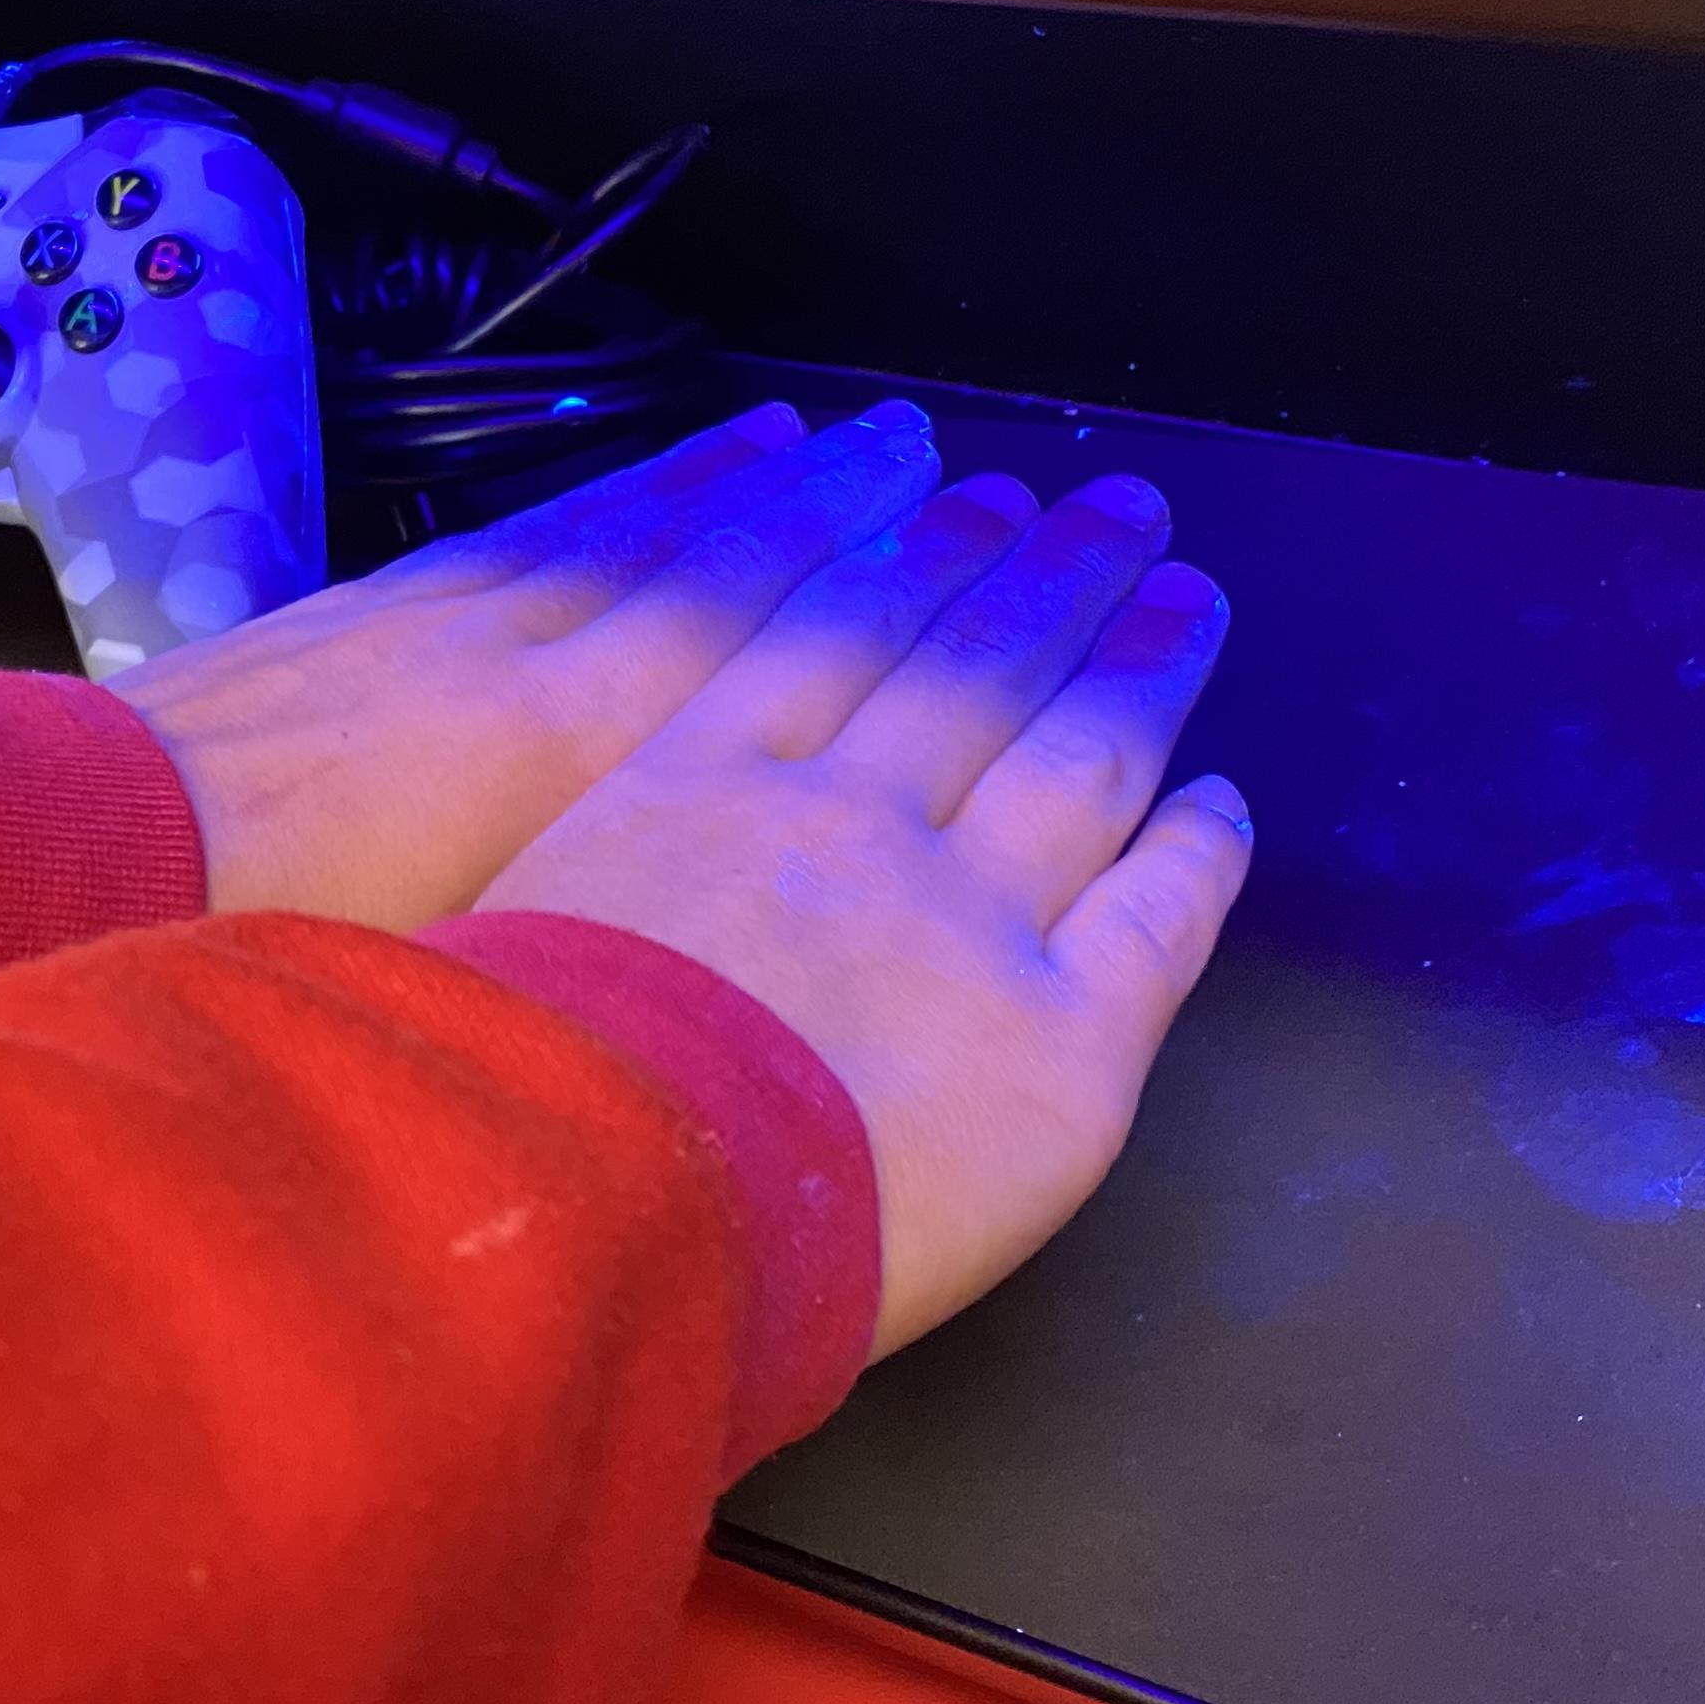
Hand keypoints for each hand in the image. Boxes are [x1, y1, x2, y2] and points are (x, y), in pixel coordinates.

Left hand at [112, 399, 949, 928]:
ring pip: (620, 529)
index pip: (749, 648)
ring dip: (731, 483)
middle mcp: (517, 661)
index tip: (961, 551)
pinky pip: (521, 529)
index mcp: (555, 759)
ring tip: (824, 440)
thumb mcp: (454, 987)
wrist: (74, 849)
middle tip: (937, 458)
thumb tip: (693, 1008)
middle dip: (835, 513)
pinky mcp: (362, 610)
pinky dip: (602, 493)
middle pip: (710, 565)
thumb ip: (581, 966)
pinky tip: (639, 476)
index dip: (864, 595)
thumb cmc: (263, 956)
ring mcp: (437, 621)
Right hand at [474, 470, 1249, 1356]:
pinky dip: (1198, 850)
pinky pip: (1155, 919)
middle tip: (1115, 508)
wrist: (574, 1211)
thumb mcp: (484, 921)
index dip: (905, 556)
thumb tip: (597, 869)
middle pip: (969, 664)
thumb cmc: (490, 1095)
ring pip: (1075, 755)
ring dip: (1140, 665)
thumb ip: (567, 864)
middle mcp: (842, 820)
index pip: (827, 632)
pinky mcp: (1060, 1043)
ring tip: (1187, 599)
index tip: (954, 491)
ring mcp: (963, 919)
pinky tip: (1220, 804)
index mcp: (690, 780)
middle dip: (1048, 573)